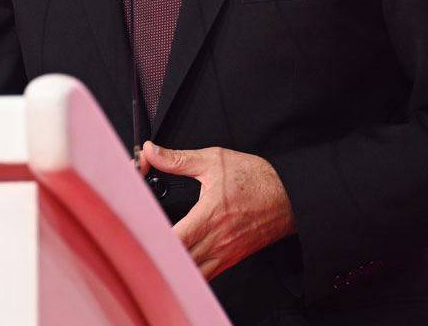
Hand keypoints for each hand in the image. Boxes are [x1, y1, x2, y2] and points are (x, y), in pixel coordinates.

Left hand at [142, 141, 295, 279]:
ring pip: (191, 273)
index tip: (137, 230)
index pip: (174, 238)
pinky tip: (180, 260)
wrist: (289, 196)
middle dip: (157, 253)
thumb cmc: (256, 179)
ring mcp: (225, 254)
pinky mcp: (231, 260)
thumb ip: (178, 159)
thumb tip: (151, 152)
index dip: (152, 238)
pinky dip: (190, 272)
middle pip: (178, 260)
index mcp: (209, 215)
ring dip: (173, 265)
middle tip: (139, 242)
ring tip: (156, 253)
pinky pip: (206, 275)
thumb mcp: (214, 160)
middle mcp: (217, 240)